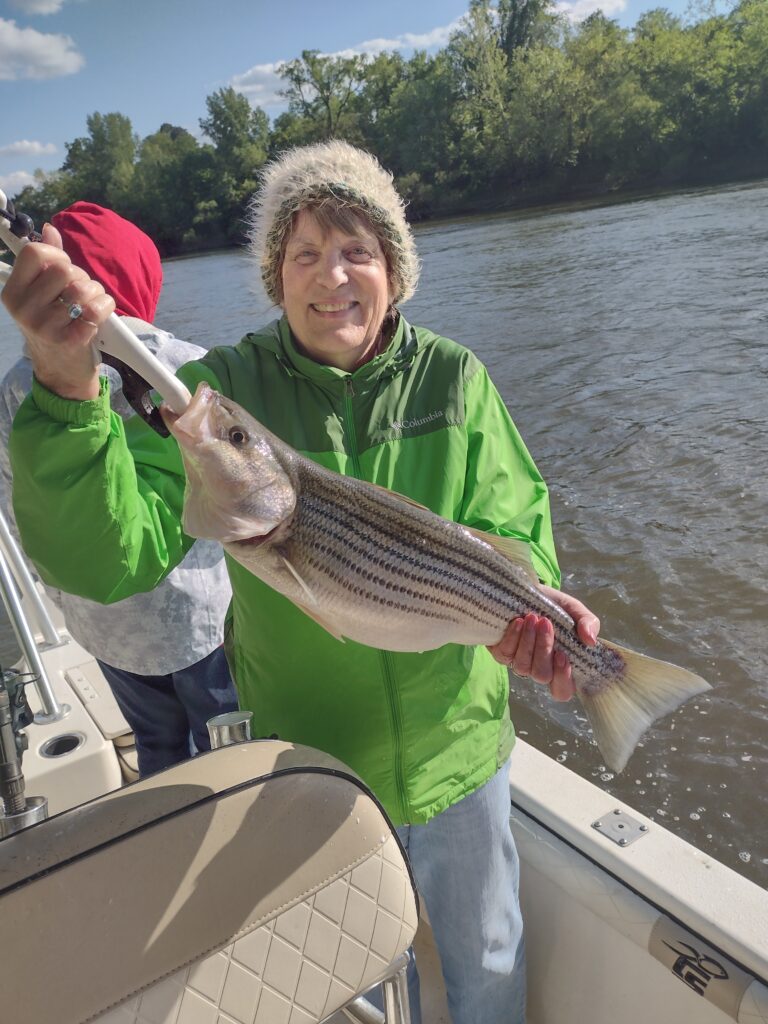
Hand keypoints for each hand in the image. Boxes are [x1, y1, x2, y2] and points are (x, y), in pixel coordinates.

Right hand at [1, 223, 114, 399]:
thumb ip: (46, 262)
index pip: (34, 252)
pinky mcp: (68, 341)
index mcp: (13, 292)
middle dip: (81, 277)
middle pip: (64, 269)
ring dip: (96, 292)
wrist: (61, 372)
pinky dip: (106, 306)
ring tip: (92, 303)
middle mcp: (23, 309)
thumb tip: (49, 230)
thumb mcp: (41, 295)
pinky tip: (102, 312)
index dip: (57, 254)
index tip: (65, 268)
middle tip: (81, 293)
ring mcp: (44, 326)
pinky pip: (96, 309)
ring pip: (82, 288)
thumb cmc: (54, 327)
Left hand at [488, 586, 600, 701]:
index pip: (562, 690)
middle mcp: (539, 668)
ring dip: (528, 641)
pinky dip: (513, 637)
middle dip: (544, 649)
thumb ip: (587, 622)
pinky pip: (505, 654)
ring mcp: (519, 663)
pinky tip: (518, 622)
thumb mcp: (573, 610)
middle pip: (542, 675)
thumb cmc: (553, 606)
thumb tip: (591, 640)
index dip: (562, 679)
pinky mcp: (501, 654)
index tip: (562, 655)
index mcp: (560, 666)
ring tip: (533, 618)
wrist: (525, 592)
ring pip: (522, 666)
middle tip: (546, 622)